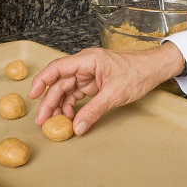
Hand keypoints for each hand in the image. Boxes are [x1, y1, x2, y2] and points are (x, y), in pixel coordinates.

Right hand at [28, 42, 183, 134]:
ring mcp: (88, 75)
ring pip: (66, 90)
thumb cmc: (138, 73)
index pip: (58, 68)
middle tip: (42, 120)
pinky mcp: (93, 84)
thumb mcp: (115, 94)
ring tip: (53, 123)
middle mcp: (84, 65)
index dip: (42, 81)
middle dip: (49, 101)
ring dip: (58, 106)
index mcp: (88, 60)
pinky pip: (76, 95)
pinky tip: (67, 118)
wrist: (154, 69)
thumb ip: (94, 111)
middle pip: (59, 83)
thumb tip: (77, 127)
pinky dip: (70, 106)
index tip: (32, 96)